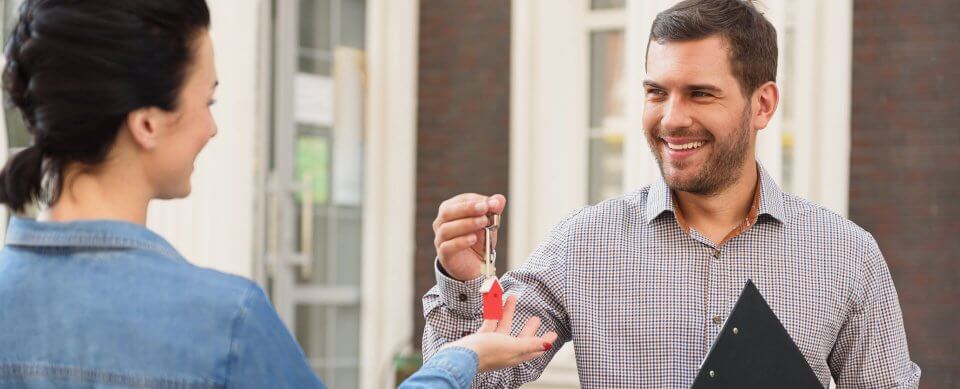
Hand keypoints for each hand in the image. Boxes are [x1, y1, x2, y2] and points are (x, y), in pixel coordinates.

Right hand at [432, 193, 506, 280]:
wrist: (474, 264)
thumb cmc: (478, 239)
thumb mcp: (488, 223)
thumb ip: (493, 210)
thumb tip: (499, 199)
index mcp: (451, 210)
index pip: (459, 201)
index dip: (474, 200)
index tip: (490, 203)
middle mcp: (441, 223)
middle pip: (447, 212)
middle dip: (467, 208)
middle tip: (484, 208)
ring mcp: (440, 239)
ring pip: (446, 229)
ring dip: (466, 224)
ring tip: (483, 222)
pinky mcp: (444, 255)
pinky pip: (448, 247)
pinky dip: (461, 242)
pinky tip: (473, 238)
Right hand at [444, 295, 558, 372]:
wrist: (461, 356)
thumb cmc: (487, 353)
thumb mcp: (513, 346)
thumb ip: (530, 344)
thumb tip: (547, 346)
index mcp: (514, 355)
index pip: (533, 349)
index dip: (543, 341)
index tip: (553, 334)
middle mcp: (504, 351)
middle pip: (520, 338)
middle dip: (528, 328)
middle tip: (536, 318)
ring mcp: (492, 345)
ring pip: (503, 326)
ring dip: (508, 312)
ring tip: (512, 297)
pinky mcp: (480, 338)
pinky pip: (489, 322)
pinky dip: (492, 311)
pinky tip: (493, 300)